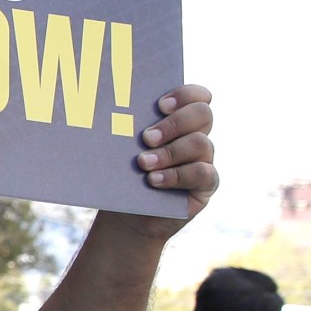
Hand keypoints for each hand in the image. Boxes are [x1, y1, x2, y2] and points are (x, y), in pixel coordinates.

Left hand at [124, 83, 215, 235]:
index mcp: (178, 120)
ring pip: (200, 143)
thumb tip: (106, 114)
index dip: (184, 94)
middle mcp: (195, 136)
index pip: (197, 96)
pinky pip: (203, 173)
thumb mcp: (122, 151)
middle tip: (146, 138)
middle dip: (173, 123)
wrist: (126, 216)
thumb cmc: (123, 176)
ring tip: (142, 163)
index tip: (160, 105)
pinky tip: (154, 180)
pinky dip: (176, 175)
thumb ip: (124, 130)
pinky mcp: (205, 184)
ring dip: (169, 152)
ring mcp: (203, 160)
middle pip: (201, 114)